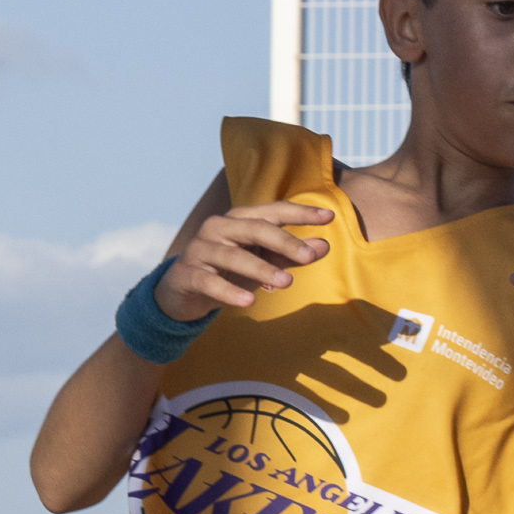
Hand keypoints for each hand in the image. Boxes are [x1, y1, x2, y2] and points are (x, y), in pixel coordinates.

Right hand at [156, 202, 331, 320]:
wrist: (184, 288)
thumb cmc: (229, 269)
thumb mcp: (263, 261)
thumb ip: (291, 254)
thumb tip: (324, 245)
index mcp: (239, 220)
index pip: (272, 212)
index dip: (299, 213)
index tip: (329, 216)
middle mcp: (218, 228)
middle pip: (253, 229)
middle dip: (284, 241)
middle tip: (309, 256)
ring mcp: (200, 250)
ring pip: (232, 256)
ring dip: (261, 268)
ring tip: (287, 282)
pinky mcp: (188, 274)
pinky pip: (209, 282)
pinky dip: (229, 291)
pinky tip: (248, 301)